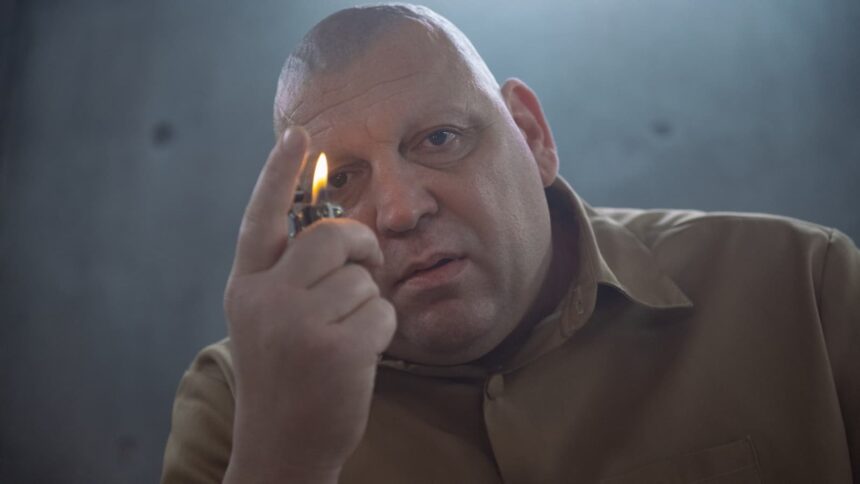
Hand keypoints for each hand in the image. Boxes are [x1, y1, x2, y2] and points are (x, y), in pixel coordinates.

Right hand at [222, 127, 396, 482]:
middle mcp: (265, 299)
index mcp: (246, 287)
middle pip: (331, 237)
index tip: (299, 133)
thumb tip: (339, 231)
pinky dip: (381, 330)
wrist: (281, 447)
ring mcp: (298, 325)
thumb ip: (288, 275)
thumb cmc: (284, 377)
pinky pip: (382, 311)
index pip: (261, 218)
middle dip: (360, 245)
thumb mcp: (267, 320)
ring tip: (344, 336)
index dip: (279, 173)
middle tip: (366, 267)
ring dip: (368, 302)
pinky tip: (358, 356)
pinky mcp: (335, 350)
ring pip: (363, 277)